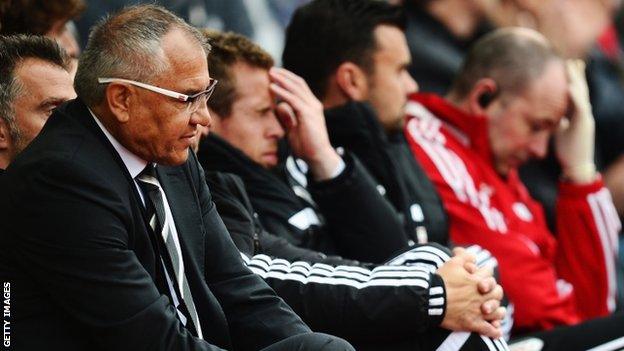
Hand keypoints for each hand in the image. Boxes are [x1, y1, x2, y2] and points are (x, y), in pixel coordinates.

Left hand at [268, 67, 341, 179]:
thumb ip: (286, 117)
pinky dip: (281, 92)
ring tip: (270, 74)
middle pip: (298, 83)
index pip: (300, 87)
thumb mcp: (293, 129)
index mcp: (311, 107)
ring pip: (296, 88)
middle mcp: (313, 104)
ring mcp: (312, 108)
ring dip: (282, 79)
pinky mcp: (308, 115)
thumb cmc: (306, 145)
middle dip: (284, 75)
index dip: (288, 79)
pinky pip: (293, 99)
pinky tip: (272, 87)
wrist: (318, 157)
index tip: (275, 75)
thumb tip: (278, 105)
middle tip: (271, 69)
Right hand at [437, 249, 504, 337]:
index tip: (484, 272)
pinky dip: (494, 331)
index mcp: (477, 281)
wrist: (431, 299)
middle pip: (497, 293)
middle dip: (495, 292)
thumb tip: (473, 257)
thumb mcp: (452, 263)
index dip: (487, 272)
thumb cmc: (441, 281)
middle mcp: (481, 296)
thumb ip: (464, 257)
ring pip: (496, 312)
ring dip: (498, 312)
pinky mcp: (472, 323)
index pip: (489, 273)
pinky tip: (496, 331)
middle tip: (492, 293)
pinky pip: (488, 330)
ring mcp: (478, 311)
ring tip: (498, 312)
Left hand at [555, 59, 596, 183]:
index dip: (573, 80)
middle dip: (577, 75)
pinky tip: (572, 86)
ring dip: (577, 79)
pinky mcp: (584, 125)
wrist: (576, 166)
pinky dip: (576, 97)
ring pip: (582, 95)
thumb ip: (559, 121)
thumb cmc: (568, 150)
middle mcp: (583, 114)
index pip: (575, 94)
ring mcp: (585, 119)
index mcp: (577, 115)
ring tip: (572, 65)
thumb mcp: (561, 131)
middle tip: (572, 60)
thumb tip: (553, 115)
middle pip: (581, 90)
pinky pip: (581, 108)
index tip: (568, 66)